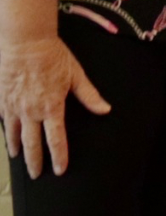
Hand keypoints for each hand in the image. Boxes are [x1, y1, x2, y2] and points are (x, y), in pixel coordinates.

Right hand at [0, 36, 110, 178]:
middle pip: (32, 144)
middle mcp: (30, 111)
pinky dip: (5, 130)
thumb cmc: (53, 56)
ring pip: (14, 134)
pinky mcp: (0, 99)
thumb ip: (89, 96)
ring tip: (18, 157)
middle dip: (34, 162)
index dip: (59, 157)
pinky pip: (2, 120)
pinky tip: (7, 136)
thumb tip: (105, 110)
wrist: (25, 41)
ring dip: (16, 148)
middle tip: (36, 174)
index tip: (60, 170)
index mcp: (51, 107)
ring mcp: (12, 106)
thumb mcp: (76, 75)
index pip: (56, 139)